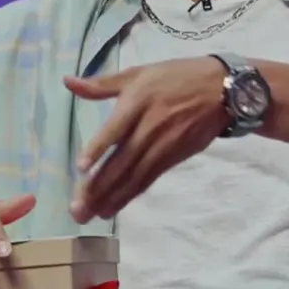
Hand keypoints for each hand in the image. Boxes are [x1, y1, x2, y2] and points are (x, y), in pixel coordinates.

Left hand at [65, 57, 227, 223]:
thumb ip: (102, 84)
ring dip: (110, 198)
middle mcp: (149, 127)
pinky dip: (129, 195)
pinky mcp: (172, 158)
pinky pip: (147, 180)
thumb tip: (68, 82)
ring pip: (133, 176)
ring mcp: (162, 146)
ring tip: (89, 215)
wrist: (221, 90)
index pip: (115, 129)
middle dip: (98, 187)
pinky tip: (112, 208)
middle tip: (76, 209)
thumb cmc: (176, 77)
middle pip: (122, 161)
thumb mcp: (138, 73)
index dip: (99, 148)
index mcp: (137, 102)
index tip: (81, 167)